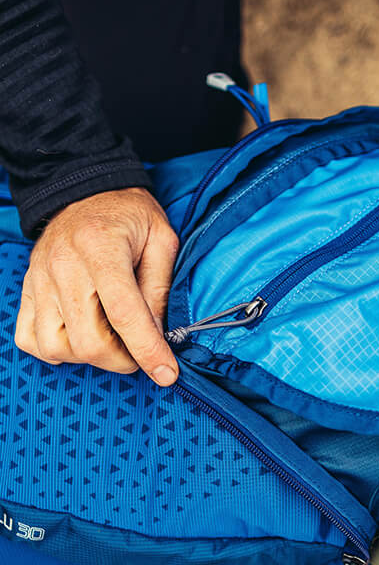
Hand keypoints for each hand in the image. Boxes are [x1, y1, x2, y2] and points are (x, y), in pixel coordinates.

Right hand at [15, 187, 179, 385]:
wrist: (85, 190)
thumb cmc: (129, 215)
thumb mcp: (162, 240)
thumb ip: (159, 289)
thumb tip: (158, 336)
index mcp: (101, 250)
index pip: (125, 314)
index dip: (148, 351)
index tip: (167, 374)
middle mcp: (63, 267)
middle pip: (88, 341)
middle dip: (123, 359)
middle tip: (141, 350)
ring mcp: (39, 281)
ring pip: (58, 347)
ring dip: (92, 357)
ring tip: (113, 339)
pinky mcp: (27, 290)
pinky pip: (31, 340)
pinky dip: (59, 350)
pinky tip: (82, 335)